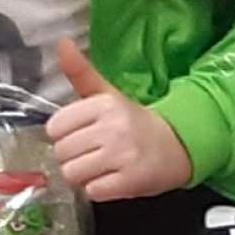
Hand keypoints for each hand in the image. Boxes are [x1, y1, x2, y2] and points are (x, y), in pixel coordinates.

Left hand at [47, 41, 193, 201]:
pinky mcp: (130, 181)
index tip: (83, 134)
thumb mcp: (108, 95)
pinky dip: (99, 189)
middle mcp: (113, 127)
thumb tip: (62, 43)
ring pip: (73, 174)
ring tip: (102, 167)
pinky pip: (92, 192)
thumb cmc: (133, 122)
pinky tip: (113, 178)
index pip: (55, 127)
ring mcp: (123, 155)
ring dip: (84, 175)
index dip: (65, 135)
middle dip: (74, 157)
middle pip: (62, 153)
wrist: (179, 144)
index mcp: (105, 104)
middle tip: (94, 153)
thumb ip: (81, 73)